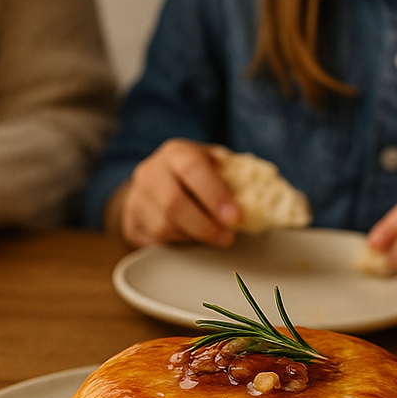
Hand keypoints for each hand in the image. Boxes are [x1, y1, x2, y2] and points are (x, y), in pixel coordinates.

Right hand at [111, 139, 238, 246]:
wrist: (157, 183)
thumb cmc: (196, 176)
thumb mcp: (214, 165)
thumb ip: (235, 175)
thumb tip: (266, 192)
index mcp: (175, 153)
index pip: (192, 168)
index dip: (215, 194)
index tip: (236, 217)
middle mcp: (150, 172)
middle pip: (174, 203)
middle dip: (206, 225)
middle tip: (228, 237)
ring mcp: (137, 199)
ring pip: (164, 227)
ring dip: (194, 237)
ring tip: (213, 237)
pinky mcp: (131, 224)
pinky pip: (155, 242)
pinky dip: (178, 244)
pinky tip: (191, 238)